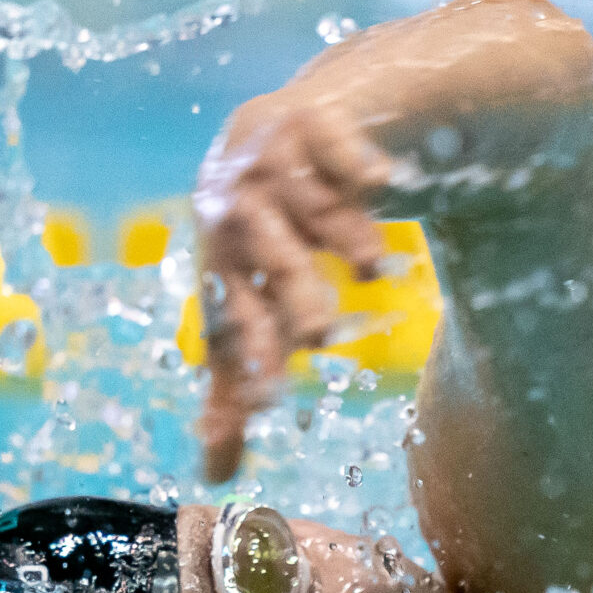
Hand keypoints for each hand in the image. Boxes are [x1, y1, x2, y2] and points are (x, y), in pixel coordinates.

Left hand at [192, 97, 395, 482]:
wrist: (314, 119)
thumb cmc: (284, 229)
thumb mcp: (262, 302)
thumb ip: (240, 381)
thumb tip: (213, 479)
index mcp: (220, 255)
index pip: (231, 310)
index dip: (249, 353)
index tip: (273, 399)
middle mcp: (237, 202)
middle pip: (265, 254)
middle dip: (291, 291)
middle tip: (319, 334)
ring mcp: (276, 154)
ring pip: (307, 200)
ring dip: (339, 230)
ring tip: (375, 266)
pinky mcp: (321, 113)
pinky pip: (335, 139)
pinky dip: (356, 159)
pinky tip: (379, 181)